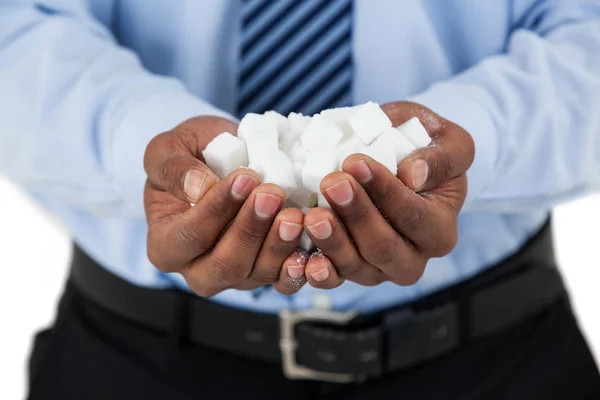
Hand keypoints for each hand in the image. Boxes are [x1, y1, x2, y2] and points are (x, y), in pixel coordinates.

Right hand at [143, 116, 307, 296]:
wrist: (222, 158)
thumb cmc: (190, 155)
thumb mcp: (168, 150)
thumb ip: (174, 169)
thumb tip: (198, 188)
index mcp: (166, 245)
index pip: (188, 237)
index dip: (217, 210)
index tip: (245, 178)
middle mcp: (198, 269)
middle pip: (224, 266)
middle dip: (250, 231)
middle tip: (273, 195)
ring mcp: (236, 275)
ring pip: (257, 274)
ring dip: (278, 245)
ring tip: (294, 214)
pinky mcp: (266, 272)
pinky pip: (283, 280)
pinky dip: (299, 267)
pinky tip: (311, 246)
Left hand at [301, 102, 474, 288]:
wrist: (393, 157)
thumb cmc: (421, 146)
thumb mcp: (447, 141)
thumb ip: (441, 158)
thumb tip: (413, 175)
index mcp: (440, 231)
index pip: (414, 217)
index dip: (385, 191)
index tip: (356, 162)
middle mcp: (412, 259)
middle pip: (383, 247)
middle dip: (356, 215)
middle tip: (331, 183)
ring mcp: (378, 270)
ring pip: (355, 266)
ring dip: (332, 241)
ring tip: (313, 214)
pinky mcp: (348, 271)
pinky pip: (333, 278)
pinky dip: (316, 271)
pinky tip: (302, 258)